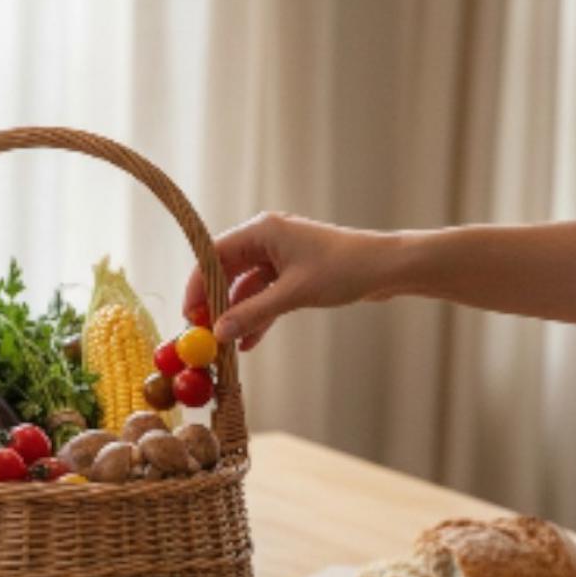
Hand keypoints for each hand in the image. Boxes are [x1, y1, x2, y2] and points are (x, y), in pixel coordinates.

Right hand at [183, 213, 394, 347]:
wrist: (387, 268)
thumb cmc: (343, 269)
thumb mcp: (293, 294)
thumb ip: (253, 313)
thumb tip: (218, 333)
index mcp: (262, 230)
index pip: (213, 254)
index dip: (197, 284)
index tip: (189, 314)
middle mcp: (267, 239)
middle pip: (226, 271)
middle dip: (215, 304)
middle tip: (203, 333)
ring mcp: (280, 257)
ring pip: (246, 287)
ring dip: (237, 315)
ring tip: (226, 346)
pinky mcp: (293, 274)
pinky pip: (265, 296)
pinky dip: (257, 316)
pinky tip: (249, 342)